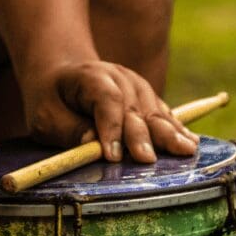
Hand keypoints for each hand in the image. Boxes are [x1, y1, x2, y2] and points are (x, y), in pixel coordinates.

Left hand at [22, 61, 198, 162]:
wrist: (62, 76)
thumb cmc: (51, 101)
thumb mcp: (46, 117)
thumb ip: (68, 130)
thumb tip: (94, 145)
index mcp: (91, 76)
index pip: (106, 100)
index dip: (111, 128)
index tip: (112, 156)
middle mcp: (119, 77)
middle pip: (135, 107)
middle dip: (143, 135)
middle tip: (148, 160)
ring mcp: (136, 86)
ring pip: (154, 111)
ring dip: (169, 132)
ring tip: (185, 150)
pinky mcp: (146, 98)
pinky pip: (163, 114)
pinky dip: (176, 128)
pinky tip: (190, 142)